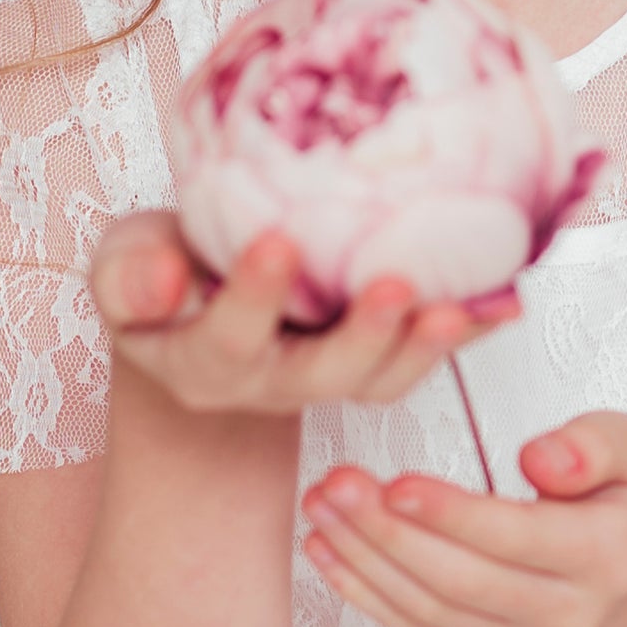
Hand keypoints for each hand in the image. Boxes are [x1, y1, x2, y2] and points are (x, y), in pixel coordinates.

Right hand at [91, 213, 515, 419]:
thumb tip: (163, 283)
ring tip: (462, 306)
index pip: (227, 336)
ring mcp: (325, 380)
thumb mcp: (122, 266)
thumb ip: (128, 276)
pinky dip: (467, 335)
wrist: (195, 305)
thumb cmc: (159, 273)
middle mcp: (270, 383)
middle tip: (395, 285)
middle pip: (321, 375)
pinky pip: (422, 358)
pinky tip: (504, 300)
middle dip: (362, 335)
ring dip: (424, 348)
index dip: (252, 296)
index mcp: (201, 361)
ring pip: (378, 381)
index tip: (275, 243)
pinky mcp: (371, 364)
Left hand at [297, 411, 626, 626]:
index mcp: (609, 555)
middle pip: (462, 580)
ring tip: (320, 505)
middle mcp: (565, 608)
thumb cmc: (624, 493)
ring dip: (364, 559)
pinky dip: (362, 590)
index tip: (396, 482)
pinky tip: (324, 547)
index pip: (518, 539)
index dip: (453, 516)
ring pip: (430, 607)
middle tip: (337, 485)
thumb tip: (540, 460)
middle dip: (389, 534)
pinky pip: (415, 624)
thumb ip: (594, 446)